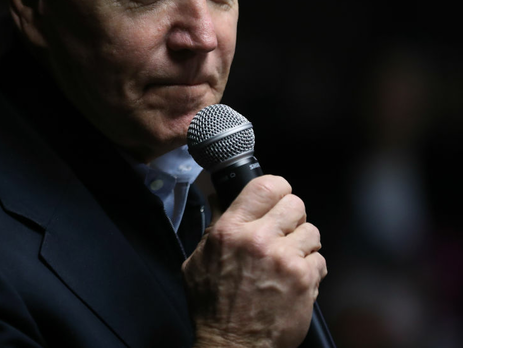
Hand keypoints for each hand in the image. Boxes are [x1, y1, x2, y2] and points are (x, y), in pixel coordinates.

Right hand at [182, 175, 327, 347]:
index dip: (277, 188)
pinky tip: (294, 281)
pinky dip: (310, 270)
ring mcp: (284, 259)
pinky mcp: (303, 280)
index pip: (265, 185)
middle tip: (284, 233)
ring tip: (289, 260)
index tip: (278, 197)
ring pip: (312, 231)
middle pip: (295, 203)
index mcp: (230, 231)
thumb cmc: (213, 307)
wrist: (232, 345)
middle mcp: (258, 240)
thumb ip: (214, 227)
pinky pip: (320, 259)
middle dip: (292, 217)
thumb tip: (220, 197)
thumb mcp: (197, 262)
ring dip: (303, 244)